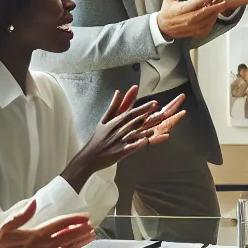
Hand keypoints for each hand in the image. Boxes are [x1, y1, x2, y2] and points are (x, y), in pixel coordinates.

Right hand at [0, 202, 97, 247]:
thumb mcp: (6, 228)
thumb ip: (21, 215)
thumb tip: (34, 202)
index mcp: (36, 235)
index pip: (61, 224)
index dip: (75, 220)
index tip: (85, 217)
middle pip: (70, 237)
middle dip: (82, 230)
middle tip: (91, 226)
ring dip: (80, 242)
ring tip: (90, 237)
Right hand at [62, 87, 185, 188]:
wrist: (89, 157)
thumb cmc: (98, 138)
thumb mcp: (104, 120)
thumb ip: (114, 106)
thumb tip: (119, 91)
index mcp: (115, 122)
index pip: (131, 112)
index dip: (143, 108)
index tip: (154, 103)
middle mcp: (117, 130)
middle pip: (133, 121)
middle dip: (146, 114)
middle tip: (159, 110)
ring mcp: (118, 142)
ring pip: (133, 134)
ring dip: (144, 130)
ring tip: (154, 128)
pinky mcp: (119, 153)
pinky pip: (130, 148)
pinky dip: (137, 144)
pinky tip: (145, 141)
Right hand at [156, 0, 224, 40]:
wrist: (164, 27)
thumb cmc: (167, 11)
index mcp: (181, 10)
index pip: (198, 2)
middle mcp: (188, 20)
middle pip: (206, 12)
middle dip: (217, 6)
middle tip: (224, 0)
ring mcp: (192, 28)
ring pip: (209, 20)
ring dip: (216, 13)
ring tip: (220, 5)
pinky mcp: (196, 33)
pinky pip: (208, 27)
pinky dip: (213, 21)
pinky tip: (214, 15)